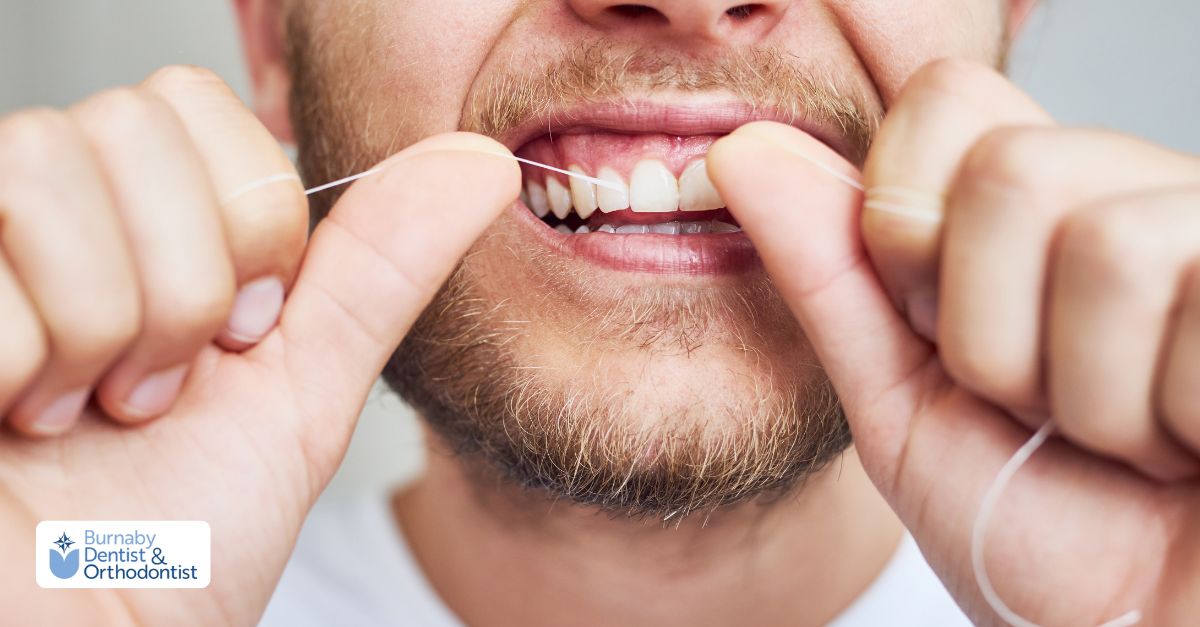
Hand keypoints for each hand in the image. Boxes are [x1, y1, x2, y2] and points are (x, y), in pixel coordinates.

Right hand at [0, 66, 519, 624]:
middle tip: (158, 389)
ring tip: (86, 409)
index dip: (241, 220)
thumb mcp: (301, 388)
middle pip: (124, 126)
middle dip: (179, 287)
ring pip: (40, 166)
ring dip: (99, 326)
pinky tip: (12, 425)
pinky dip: (14, 371)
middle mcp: (32, 222)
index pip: (186, 102)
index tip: (240, 335)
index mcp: (130, 225)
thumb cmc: (180, 539)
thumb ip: (378, 270)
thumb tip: (479, 166)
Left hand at [709, 59, 1199, 624]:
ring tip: (1129, 440)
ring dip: (1088, 396)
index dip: (908, 219)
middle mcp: (1137, 196)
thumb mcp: (903, 400)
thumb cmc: (1034, 531)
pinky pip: (1195, 299)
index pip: (949, 100)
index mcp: (1039, 211)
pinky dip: (1171, 414)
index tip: (933, 324)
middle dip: (990, 338)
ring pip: (1104, 244)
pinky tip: (1193, 436)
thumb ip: (832, 275)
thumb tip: (739, 150)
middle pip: (1013, 169)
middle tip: (1043, 408)